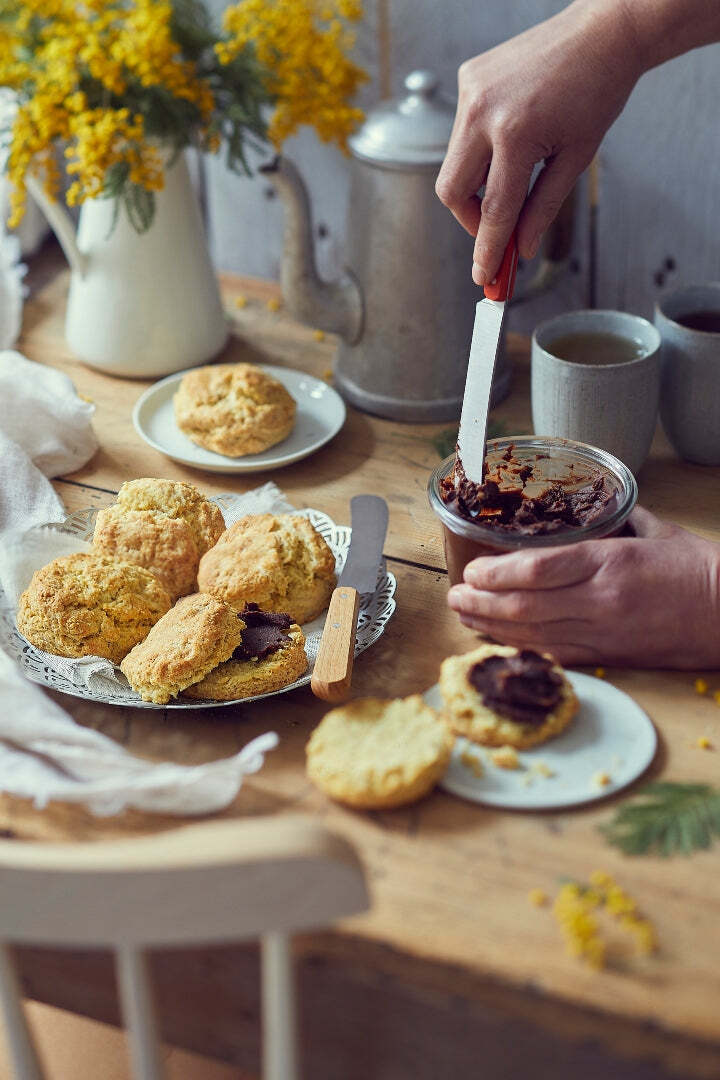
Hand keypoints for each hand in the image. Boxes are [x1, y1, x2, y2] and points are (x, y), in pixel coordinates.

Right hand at [435, 0, 642, 284]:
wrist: (602, 32)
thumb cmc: (597, 90)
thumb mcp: (576, 159)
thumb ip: (543, 208)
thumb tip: (523, 247)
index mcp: (515, 134)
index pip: (495, 211)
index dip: (488, 250)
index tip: (485, 277)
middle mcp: (483, 112)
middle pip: (453, 191)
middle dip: (472, 220)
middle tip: (497, 230)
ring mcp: (471, 92)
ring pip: (454, 164)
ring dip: (477, 184)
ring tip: (513, 176)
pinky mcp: (468, 78)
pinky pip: (462, 132)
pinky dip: (480, 149)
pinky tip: (512, 136)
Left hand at [446, 507, 719, 668]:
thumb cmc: (701, 570)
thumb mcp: (658, 532)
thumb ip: (616, 521)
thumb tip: (589, 507)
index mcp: (611, 563)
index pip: (538, 570)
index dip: (496, 573)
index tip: (472, 570)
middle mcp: (600, 600)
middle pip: (525, 606)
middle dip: (480, 602)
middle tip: (453, 596)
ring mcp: (603, 633)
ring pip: (533, 635)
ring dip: (491, 627)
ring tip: (463, 617)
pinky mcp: (609, 657)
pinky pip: (555, 656)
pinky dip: (522, 650)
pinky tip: (499, 643)